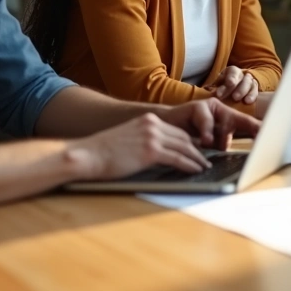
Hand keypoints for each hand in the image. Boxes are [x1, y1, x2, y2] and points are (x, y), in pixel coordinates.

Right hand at [67, 113, 212, 178]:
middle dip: (196, 150)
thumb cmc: (103, 152)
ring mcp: (152, 137)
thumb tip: (158, 152)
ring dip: (197, 159)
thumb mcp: (129, 138)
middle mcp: (152, 124)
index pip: (176, 130)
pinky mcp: (151, 151)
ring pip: (184, 147)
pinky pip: (178, 158)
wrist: (86, 155)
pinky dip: (190, 165)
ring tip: (203, 166)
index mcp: (148, 119)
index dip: (189, 142)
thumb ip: (145, 140)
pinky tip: (196, 170)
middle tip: (204, 159)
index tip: (197, 150)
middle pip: (184, 137)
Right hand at [159, 98, 260, 149]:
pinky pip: (205, 120)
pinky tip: (204, 141)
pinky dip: (206, 132)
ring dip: (221, 136)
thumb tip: (233, 150)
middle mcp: (221, 111)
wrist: (160, 130)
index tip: (272, 136)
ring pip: (224, 121)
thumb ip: (220, 143)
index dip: (259, 130)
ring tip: (217, 144)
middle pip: (241, 120)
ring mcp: (210, 107)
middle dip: (252, 128)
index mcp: (226, 120)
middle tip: (262, 135)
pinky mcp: (196, 107)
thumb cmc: (186, 139)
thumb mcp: (208, 143)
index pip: (246, 125)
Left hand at [205, 66, 258, 103]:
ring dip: (246, 92)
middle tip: (235, 97)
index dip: (231, 79)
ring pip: (250, 84)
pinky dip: (252, 96)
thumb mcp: (217, 85)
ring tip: (244, 101)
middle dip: (238, 88)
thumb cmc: (222, 88)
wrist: (233, 90)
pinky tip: (248, 102)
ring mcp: (249, 81)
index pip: (232, 73)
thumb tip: (206, 90)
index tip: (227, 86)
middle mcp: (242, 75)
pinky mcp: (254, 89)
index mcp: (231, 71)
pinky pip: (255, 91)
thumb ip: (212, 87)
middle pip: (241, 79)